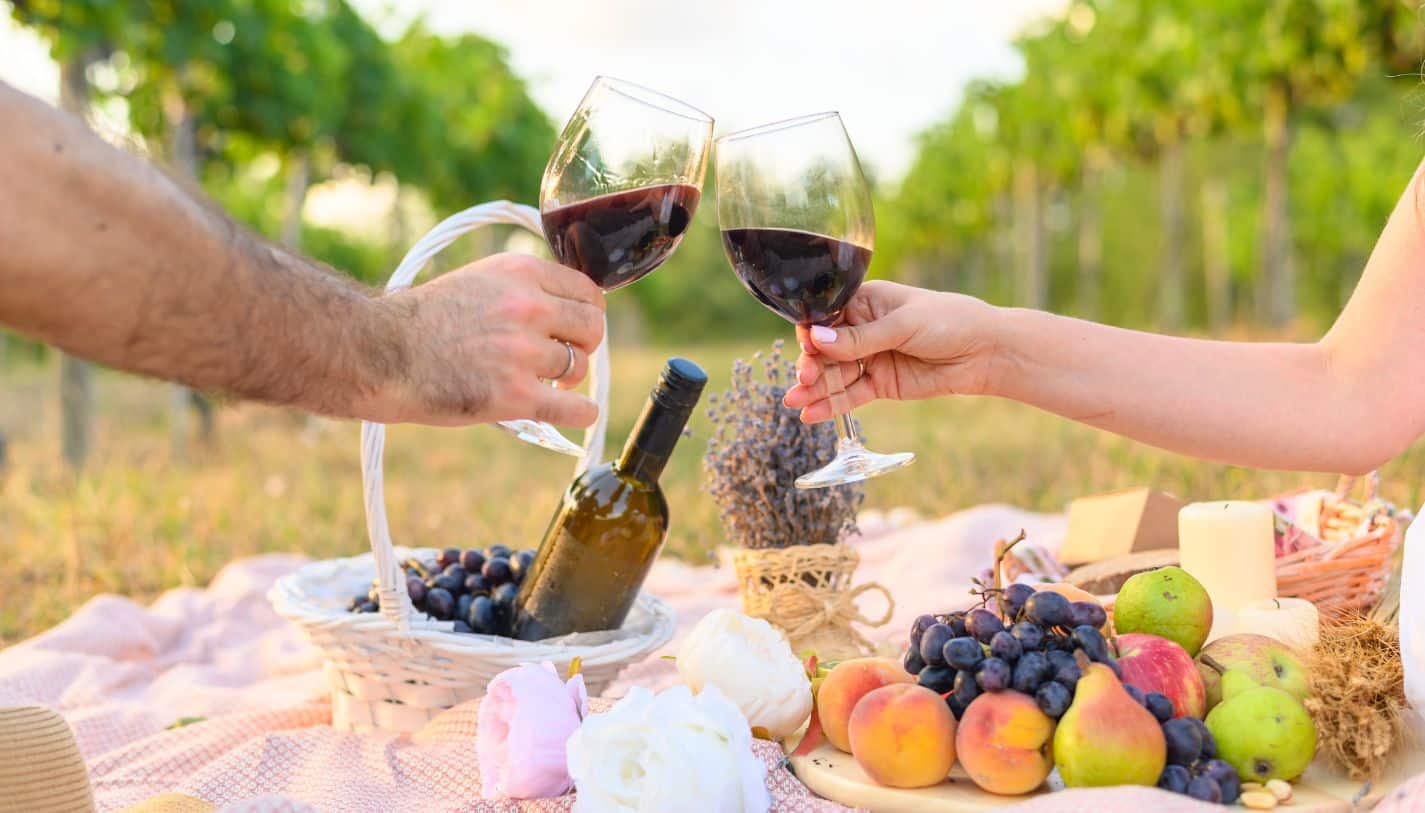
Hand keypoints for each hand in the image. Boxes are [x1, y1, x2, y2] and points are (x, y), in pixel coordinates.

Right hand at [374, 252, 605, 426]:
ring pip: (576, 367)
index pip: (587, 291)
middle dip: (583, 344)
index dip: (587, 312)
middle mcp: (528, 307)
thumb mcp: (477, 281)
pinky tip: (582, 412)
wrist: (380, 352)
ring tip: (539, 382)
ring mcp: (523, 353)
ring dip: (565, 379)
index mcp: (520, 273)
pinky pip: (572, 408)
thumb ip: (522, 289)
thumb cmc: (421, 321)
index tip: (578, 327)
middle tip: (563, 358)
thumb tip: (566, 308)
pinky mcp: (514, 395)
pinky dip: (582, 412)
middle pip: (592, 328)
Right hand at [782, 281, 997, 422]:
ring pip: (835, 375)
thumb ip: (860, 338)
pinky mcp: (881, 385)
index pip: (827, 317)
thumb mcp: (902, 325)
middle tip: (803, 378)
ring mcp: (871, 359)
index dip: (812, 333)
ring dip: (814, 389)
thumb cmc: (949, 322)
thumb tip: (817, 339)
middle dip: (811, 364)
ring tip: (793, 402)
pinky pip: (851, 396)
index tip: (807, 346)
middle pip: (826, 350)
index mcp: (866, 302)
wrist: (986, 352)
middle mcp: (863, 330)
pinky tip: (810, 414)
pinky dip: (831, 405)